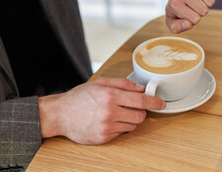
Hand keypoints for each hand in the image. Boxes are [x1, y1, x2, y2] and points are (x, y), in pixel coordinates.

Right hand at [38, 77, 164, 144]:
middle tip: (132, 107)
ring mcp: (106, 127)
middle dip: (140, 111)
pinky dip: (119, 127)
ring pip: (132, 125)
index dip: (154, 102)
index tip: (161, 103)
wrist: (60, 114)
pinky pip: (121, 133)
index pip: (141, 100)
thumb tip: (141, 88)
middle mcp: (109, 112)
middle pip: (140, 115)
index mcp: (110, 96)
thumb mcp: (100, 83)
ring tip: (115, 113)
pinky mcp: (103, 138)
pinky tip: (107, 121)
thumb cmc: (79, 97)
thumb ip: (123, 84)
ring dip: (129, 119)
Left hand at [165, 0, 218, 32]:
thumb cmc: (176, 8)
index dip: (194, 19)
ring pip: (211, 2)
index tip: (187, 13)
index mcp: (174, 4)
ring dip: (206, 4)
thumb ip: (178, 27)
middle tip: (193, 6)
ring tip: (197, 0)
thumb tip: (189, 24)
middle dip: (201, 12)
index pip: (196, 20)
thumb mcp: (172, 21)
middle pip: (204, 11)